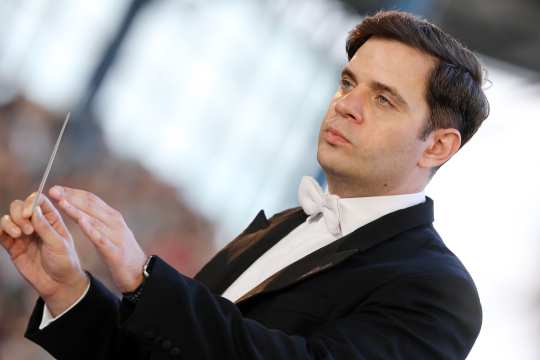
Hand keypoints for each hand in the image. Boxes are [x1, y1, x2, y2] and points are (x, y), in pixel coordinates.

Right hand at [0, 194, 88, 315]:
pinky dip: (0, 230)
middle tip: (27, 229)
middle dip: (19, 213)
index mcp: (52, 219)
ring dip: (10, 222)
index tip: (28, 214)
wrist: (58, 284)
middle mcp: (36, 223)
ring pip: (8, 218)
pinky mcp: (13, 246)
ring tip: (19, 234)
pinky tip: (8, 235)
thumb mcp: (59, 244)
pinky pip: (1, 233)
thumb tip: (34, 210)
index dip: (31, 202)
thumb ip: (45, 228)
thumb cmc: (65, 262)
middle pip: (19, 206)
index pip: (38, 200)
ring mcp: (23, 234)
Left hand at [49, 186, 146, 292]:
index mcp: (113, 216)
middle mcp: (115, 222)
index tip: (56, 189)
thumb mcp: (111, 232)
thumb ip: (98, 221)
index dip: (73, 192)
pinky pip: (101, 238)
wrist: (140, 272)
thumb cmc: (122, 253)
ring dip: (76, 209)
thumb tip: (80, 210)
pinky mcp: (115, 251)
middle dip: (71, 196)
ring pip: (94, 219)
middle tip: (53, 190)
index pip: (91, 199)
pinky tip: (81, 222)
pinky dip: (91, 229)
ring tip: (61, 202)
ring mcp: (116, 236)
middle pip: (91, 205)